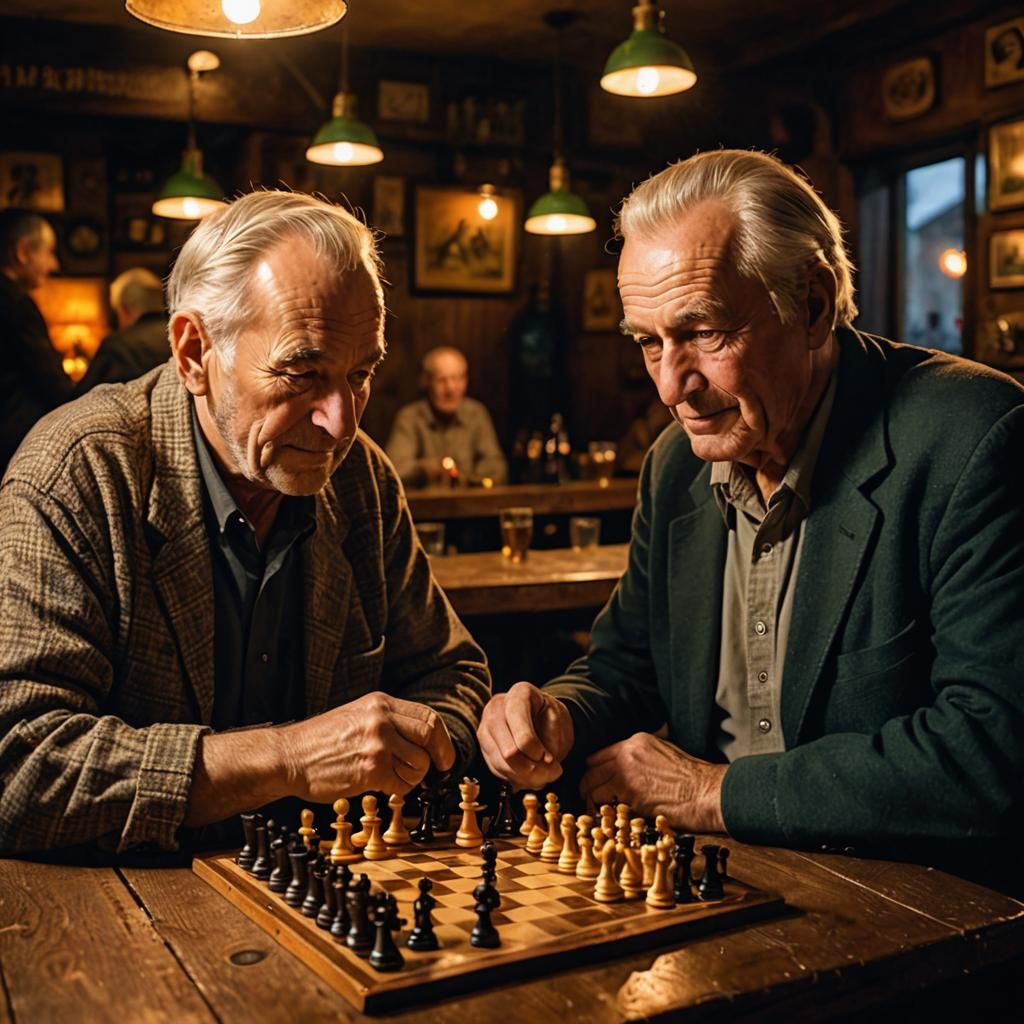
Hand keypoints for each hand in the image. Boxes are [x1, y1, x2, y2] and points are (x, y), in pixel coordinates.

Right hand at [277, 692, 454, 800]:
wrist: (289, 757)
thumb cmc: (319, 741)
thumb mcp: (357, 714)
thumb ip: (388, 721)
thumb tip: (421, 739)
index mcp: (380, 703)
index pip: (427, 715)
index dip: (442, 738)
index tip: (444, 753)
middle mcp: (382, 719)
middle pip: (431, 735)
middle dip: (440, 756)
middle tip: (438, 770)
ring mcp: (378, 743)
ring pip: (420, 763)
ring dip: (414, 777)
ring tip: (396, 778)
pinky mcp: (372, 769)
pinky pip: (402, 785)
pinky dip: (399, 790)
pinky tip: (383, 786)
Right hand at [477, 681, 573, 789]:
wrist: (539, 716)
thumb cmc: (549, 715)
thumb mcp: (559, 719)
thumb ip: (553, 739)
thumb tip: (544, 763)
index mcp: (518, 694)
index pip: (518, 722)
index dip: (533, 746)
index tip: (548, 757)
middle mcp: (495, 708)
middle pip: (508, 750)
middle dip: (532, 769)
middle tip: (552, 773)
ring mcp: (486, 729)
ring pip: (502, 765)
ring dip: (526, 777)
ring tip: (544, 776)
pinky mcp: (484, 748)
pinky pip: (498, 771)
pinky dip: (517, 778)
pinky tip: (531, 775)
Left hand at [580, 733, 726, 833]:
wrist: (708, 792)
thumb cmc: (695, 780)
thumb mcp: (666, 755)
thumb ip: (644, 758)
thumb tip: (631, 770)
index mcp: (637, 741)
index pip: (601, 754)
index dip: (595, 771)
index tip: (595, 784)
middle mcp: (628, 752)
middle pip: (591, 767)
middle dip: (588, 784)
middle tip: (590, 799)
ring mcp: (626, 770)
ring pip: (591, 783)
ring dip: (591, 798)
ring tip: (596, 811)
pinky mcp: (628, 791)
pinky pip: (601, 799)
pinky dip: (600, 810)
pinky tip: (605, 819)